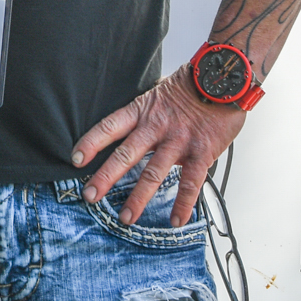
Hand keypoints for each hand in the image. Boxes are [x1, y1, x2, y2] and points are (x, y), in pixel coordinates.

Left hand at [70, 70, 244, 226]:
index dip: (91, 143)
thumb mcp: (158, 94)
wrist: (224, 80)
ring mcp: (178, 141)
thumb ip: (144, 115)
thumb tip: (129, 131)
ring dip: (138, 198)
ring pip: (153, 173)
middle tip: (90, 195)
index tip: (76, 159)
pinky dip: (183, 204)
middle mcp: (157, 127)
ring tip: (126, 217)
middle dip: (106, 177)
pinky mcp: (202, 152)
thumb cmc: (191, 87)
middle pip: (125, 154)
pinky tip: (175, 220)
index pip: (110, 127)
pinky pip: (191, 182)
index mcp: (142, 111)